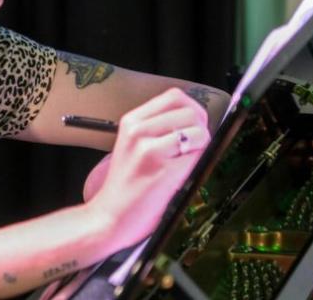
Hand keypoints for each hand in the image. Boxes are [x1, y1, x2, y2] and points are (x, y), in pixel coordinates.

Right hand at [86, 88, 210, 248]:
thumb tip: (196, 119)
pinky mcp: (162, 168)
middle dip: (201, 128)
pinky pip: (198, 153)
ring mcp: (149, 148)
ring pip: (198, 130)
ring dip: (202, 146)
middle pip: (190, 111)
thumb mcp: (132, 146)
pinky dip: (200, 161)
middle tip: (192, 149)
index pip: (174, 96)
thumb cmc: (126, 185)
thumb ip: (157, 129)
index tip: (193, 125)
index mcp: (131, 121)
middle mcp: (138, 129)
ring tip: (186, 163)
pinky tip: (184, 173)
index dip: (192, 108)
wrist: (110, 217)